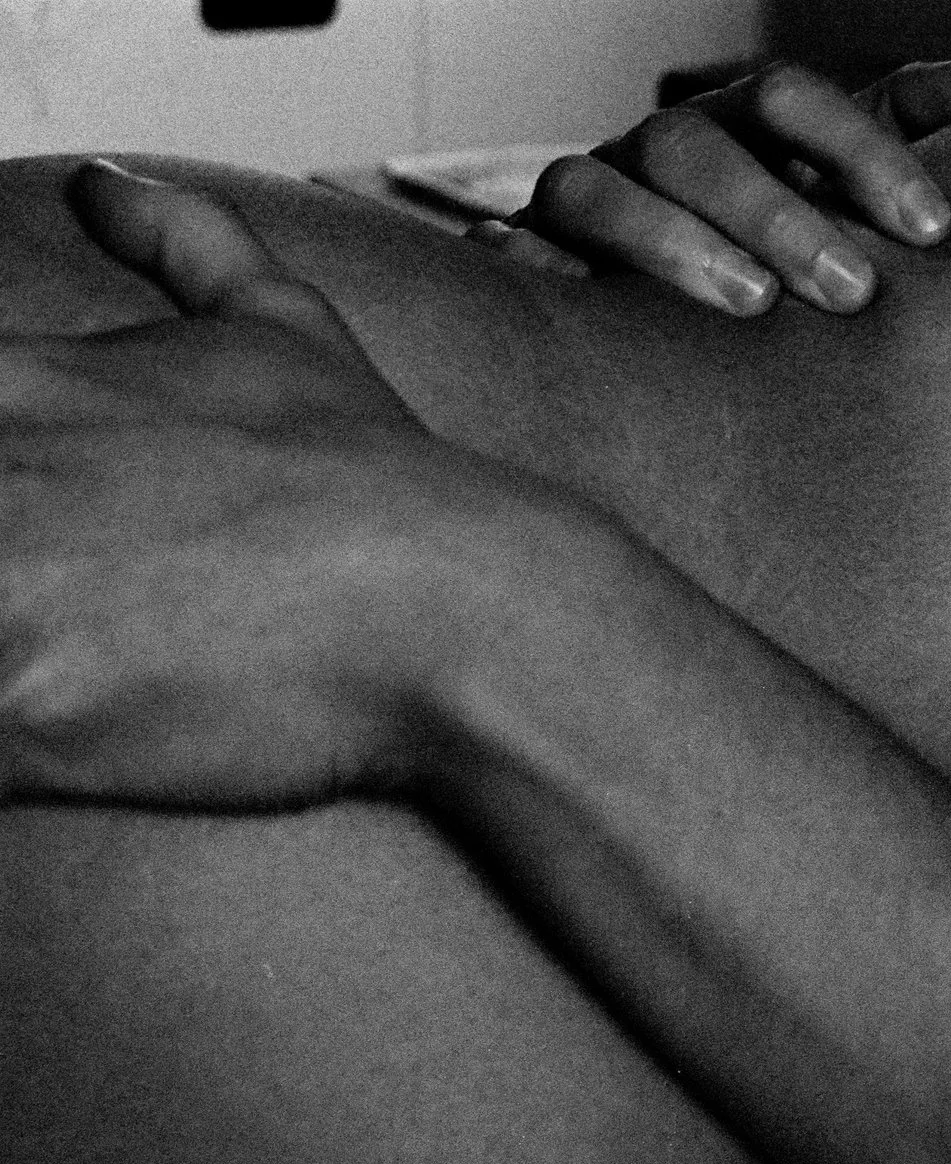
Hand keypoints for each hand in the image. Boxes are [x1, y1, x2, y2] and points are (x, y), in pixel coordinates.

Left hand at [0, 162, 600, 810]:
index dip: (19, 506)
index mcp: (10, 381)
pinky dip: (21, 748)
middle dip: (20, 583)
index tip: (72, 545)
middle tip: (102, 611)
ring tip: (118, 668)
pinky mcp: (19, 698)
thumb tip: (106, 189)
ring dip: (23, 654)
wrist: (466, 606)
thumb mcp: (283, 332)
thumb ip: (183, 246)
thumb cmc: (384, 492)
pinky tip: (102, 729)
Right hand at [476, 57, 950, 316]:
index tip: (934, 230)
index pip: (794, 100)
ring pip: (599, 193)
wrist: (683, 301)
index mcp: (743, 123)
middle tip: (854, 289)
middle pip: (699, 147)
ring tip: (750, 306)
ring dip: (672, 242)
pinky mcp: (534, 261)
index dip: (862, 151)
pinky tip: (561, 295)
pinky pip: (512, 258)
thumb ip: (913, 127)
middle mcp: (661, 149)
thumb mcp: (852, 182)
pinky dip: (526, 270)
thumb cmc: (791, 240)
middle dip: (777, 212)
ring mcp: (588, 199)